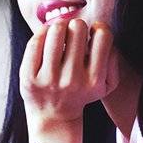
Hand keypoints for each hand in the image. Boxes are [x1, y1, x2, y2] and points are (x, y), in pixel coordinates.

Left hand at [19, 20, 118, 134]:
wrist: (54, 117)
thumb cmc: (82, 92)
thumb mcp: (107, 83)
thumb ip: (113, 56)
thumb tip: (99, 27)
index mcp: (94, 80)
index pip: (103, 35)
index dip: (98, 28)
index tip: (92, 35)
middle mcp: (72, 80)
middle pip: (78, 27)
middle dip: (76, 26)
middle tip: (73, 34)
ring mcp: (48, 79)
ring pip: (55, 30)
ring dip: (59, 26)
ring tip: (59, 32)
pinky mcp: (29, 78)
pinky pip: (35, 41)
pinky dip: (42, 33)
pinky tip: (46, 37)